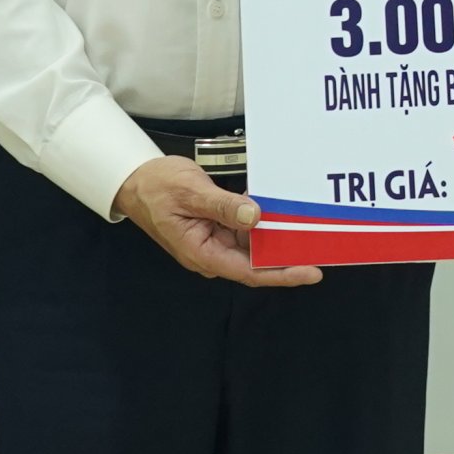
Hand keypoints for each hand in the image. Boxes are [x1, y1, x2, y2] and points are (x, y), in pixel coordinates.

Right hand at [116, 155, 322, 286]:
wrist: (134, 179)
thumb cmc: (155, 187)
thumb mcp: (191, 192)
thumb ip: (223, 206)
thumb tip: (255, 216)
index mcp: (202, 253)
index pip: (249, 272)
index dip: (282, 274)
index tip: (310, 271)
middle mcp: (210, 253)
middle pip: (255, 262)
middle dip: (286, 256)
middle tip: (318, 245)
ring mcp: (213, 241)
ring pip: (252, 246)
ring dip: (275, 237)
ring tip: (305, 228)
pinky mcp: (216, 229)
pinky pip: (244, 231)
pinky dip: (261, 222)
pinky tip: (278, 211)